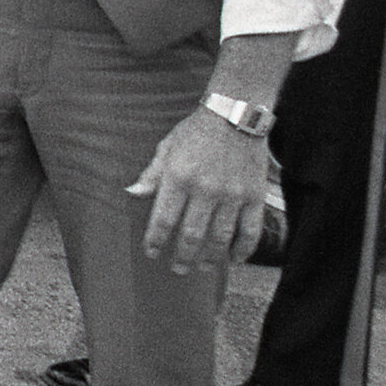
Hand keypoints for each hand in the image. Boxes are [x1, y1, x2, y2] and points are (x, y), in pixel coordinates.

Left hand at [127, 110, 271, 274]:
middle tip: (177, 270)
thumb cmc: (196, 132)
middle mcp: (205, 190)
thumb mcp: (167, 148)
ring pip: (221, 237)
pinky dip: (244, 249)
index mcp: (179, 177)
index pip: (164, 219)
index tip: (151, 253)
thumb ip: (152, 175)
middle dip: (182, 256)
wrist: (235, 116)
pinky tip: (235, 260)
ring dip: (211, 258)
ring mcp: (232, 195)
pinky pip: (251, 230)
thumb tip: (131, 194)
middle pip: (191, 234)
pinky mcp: (254, 196)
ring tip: (203, 269)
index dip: (156, 240)